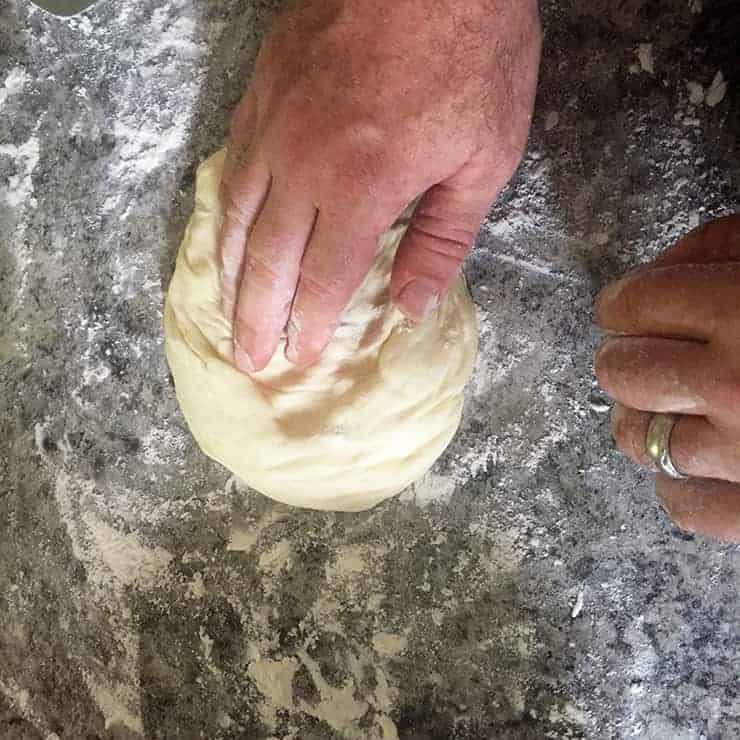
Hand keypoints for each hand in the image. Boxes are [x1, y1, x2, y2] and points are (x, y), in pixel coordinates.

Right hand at [219, 0, 540, 369]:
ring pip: (237, 215)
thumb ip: (441, 240)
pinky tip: (226, 228)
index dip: (309, 325)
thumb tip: (410, 306)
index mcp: (361, 188)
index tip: (298, 355)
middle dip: (256, 315)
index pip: (323, 280)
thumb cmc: (472, 55)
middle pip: (269, 260)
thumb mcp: (484, 159)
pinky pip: (232, 161)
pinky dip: (225, 207)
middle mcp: (304, 165)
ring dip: (229, 271)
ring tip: (224, 307)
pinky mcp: (263, 87)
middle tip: (247, 354)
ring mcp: (275, 122)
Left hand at [595, 215, 739, 542]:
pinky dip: (674, 479)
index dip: (624, 302)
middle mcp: (734, 386)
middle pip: (618, 370)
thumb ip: (721, 247)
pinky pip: (678, 501)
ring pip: (632, 438)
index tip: (626, 307)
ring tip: (675, 404)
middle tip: (655, 352)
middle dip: (627, 355)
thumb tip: (653, 270)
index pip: (634, 302)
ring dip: (642, 415)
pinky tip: (697, 458)